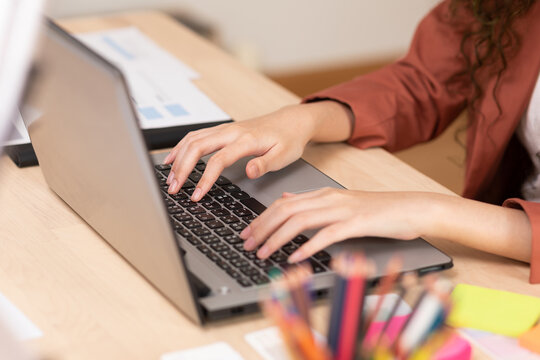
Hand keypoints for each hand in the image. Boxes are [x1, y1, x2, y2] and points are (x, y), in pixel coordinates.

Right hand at [163, 101, 352, 200]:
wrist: (291, 121)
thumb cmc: (289, 139)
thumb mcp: (284, 155)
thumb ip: (266, 164)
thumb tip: (249, 171)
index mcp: (246, 140)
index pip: (218, 160)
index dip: (204, 179)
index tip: (196, 195)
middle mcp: (231, 132)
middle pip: (197, 147)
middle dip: (182, 168)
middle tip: (174, 188)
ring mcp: (225, 129)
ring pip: (193, 139)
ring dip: (178, 158)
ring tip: (169, 178)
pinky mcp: (223, 130)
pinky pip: (196, 135)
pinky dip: (181, 146)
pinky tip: (173, 158)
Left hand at [239, 188, 429, 262]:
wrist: (412, 208)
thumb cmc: (378, 210)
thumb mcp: (340, 201)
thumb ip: (312, 202)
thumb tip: (286, 200)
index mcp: (323, 194)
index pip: (283, 204)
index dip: (261, 219)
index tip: (246, 233)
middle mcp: (329, 198)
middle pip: (285, 210)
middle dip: (261, 228)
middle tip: (246, 244)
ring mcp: (343, 210)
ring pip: (300, 220)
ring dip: (277, 238)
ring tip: (263, 253)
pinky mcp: (357, 223)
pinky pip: (326, 234)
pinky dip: (308, 246)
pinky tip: (295, 258)